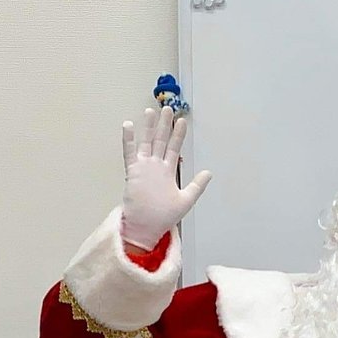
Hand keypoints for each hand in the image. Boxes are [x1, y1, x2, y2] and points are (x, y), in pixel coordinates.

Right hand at [119, 106, 210, 252]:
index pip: (175, 148)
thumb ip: (197, 186)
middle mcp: (156, 167)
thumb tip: (209, 173)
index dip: (179, 135)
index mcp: (168, 171)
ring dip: (148, 128)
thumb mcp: (186, 200)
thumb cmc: (163, 217)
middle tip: (167, 108)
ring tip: (150, 111)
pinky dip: (128, 140)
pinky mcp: (133, 172)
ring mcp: (144, 168)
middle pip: (161, 141)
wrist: (146, 228)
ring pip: (146, 143)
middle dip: (165, 125)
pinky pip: (129, 153)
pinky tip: (129, 125)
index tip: (182, 121)